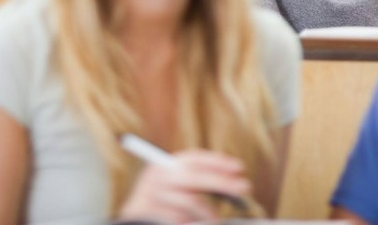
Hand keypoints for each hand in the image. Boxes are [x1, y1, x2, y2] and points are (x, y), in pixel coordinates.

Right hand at [118, 149, 250, 223]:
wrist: (133, 217)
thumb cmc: (162, 198)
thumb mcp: (175, 182)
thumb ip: (198, 180)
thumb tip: (233, 182)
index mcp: (166, 163)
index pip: (196, 158)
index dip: (219, 162)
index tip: (239, 167)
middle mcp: (159, 176)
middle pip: (196, 178)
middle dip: (223, 183)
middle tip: (244, 188)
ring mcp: (153, 195)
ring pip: (190, 202)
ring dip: (209, 212)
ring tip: (217, 220)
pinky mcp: (149, 213)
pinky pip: (179, 219)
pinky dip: (191, 223)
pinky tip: (197, 224)